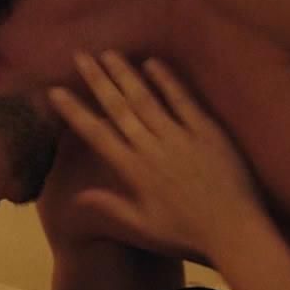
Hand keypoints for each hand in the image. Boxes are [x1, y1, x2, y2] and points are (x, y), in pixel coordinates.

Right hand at [48, 51, 262, 258]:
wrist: (233, 232)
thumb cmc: (186, 236)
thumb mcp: (142, 228)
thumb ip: (110, 207)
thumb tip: (77, 196)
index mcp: (134, 171)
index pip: (97, 134)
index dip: (74, 111)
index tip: (55, 91)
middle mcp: (152, 148)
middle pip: (118, 107)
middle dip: (97, 80)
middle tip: (80, 55)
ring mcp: (180, 137)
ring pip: (146, 98)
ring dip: (125, 74)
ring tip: (108, 53)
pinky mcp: (207, 132)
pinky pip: (184, 100)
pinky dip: (167, 80)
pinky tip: (152, 62)